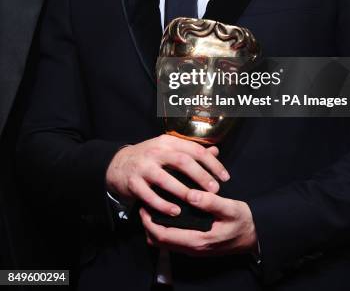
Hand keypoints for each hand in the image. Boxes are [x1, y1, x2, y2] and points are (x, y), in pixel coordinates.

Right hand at [105, 135, 228, 216]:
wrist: (118, 164)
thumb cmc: (150, 157)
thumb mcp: (169, 149)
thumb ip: (191, 151)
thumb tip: (216, 152)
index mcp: (168, 142)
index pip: (195, 149)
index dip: (212, 163)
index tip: (225, 177)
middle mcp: (156, 151)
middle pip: (182, 161)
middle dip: (201, 176)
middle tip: (215, 190)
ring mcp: (143, 167)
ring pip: (166, 179)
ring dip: (183, 191)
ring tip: (197, 201)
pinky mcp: (133, 183)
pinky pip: (150, 196)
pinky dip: (163, 205)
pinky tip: (175, 213)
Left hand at [139, 189, 257, 256]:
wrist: (255, 236)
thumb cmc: (243, 221)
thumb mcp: (231, 208)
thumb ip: (211, 202)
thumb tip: (191, 194)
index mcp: (197, 240)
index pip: (163, 236)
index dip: (149, 222)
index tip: (144, 205)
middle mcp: (192, 248)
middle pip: (159, 242)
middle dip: (148, 224)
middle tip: (143, 204)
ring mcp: (193, 248)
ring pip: (165, 242)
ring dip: (155, 227)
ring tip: (152, 206)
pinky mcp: (196, 244)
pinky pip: (173, 240)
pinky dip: (164, 229)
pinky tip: (167, 213)